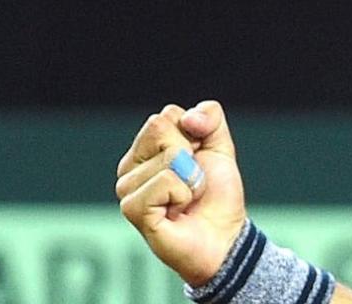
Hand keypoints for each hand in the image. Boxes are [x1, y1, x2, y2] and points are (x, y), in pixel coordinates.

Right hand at [116, 100, 247, 286]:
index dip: (195, 135)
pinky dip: (183, 194)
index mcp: (145, 148)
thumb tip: (189, 118)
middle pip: (161, 128)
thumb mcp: (220, 147)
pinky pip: (166, 182)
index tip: (198, 160)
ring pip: (168, 157)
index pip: (167, 115)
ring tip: (186, 199)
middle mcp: (130, 166)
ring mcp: (127, 188)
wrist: (224, 238)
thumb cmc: (217, 195)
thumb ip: (210, 118)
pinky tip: (177, 211)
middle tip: (192, 181)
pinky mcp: (132, 209)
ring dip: (191, 179)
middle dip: (191, 153)